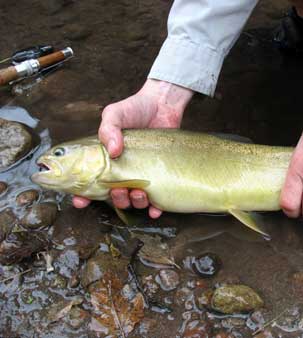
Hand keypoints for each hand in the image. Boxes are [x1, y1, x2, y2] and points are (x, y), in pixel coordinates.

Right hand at [72, 79, 193, 217]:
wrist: (163, 105)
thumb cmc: (135, 109)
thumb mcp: (115, 114)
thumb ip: (109, 129)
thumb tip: (113, 151)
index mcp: (106, 161)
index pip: (91, 183)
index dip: (83, 196)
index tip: (80, 200)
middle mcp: (124, 172)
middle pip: (115, 197)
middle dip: (116, 199)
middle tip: (118, 190)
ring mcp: (143, 175)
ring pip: (136, 201)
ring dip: (135, 203)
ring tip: (139, 192)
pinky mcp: (161, 176)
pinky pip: (158, 200)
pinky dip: (156, 209)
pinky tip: (155, 209)